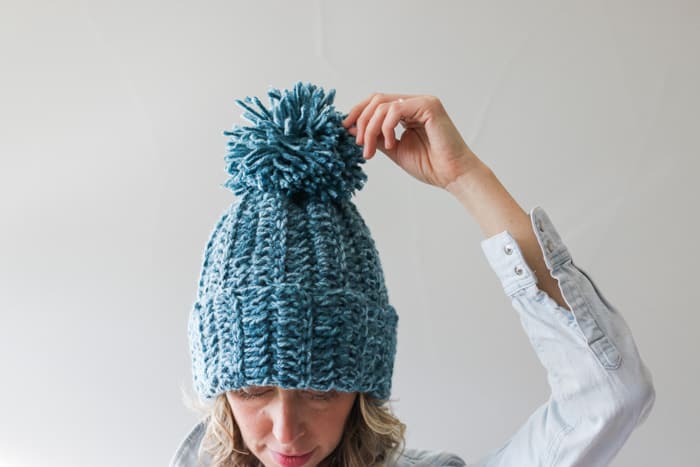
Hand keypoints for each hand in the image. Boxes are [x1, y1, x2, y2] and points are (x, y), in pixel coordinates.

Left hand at [341, 93, 482, 188]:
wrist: (452, 175)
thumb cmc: (430, 165)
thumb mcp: (393, 150)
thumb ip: (375, 137)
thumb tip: (351, 127)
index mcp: (407, 111)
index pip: (376, 103)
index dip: (358, 113)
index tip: (345, 129)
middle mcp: (414, 103)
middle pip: (376, 100)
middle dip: (361, 121)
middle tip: (357, 144)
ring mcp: (422, 102)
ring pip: (383, 105)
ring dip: (370, 129)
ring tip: (370, 151)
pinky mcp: (429, 106)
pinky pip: (396, 109)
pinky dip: (386, 127)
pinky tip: (390, 144)